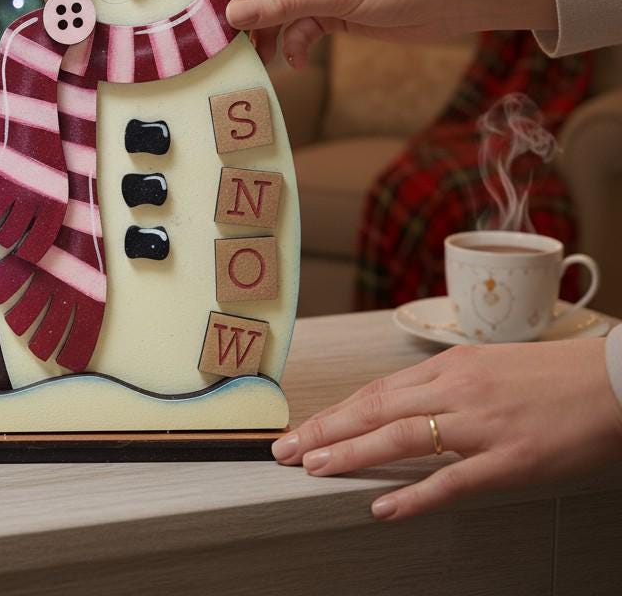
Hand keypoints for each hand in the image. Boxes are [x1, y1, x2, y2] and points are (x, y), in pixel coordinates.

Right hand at [225, 0, 555, 66]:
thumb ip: (279, 4)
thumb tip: (230, 14)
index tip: (200, 11)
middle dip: (244, 16)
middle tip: (222, 45)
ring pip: (273, 10)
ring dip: (266, 35)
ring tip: (256, 60)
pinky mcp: (329, 9)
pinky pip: (295, 27)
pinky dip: (293, 44)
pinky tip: (295, 61)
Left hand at [272, 339, 621, 520]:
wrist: (613, 382)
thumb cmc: (551, 375)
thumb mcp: (487, 366)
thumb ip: (444, 385)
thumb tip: (403, 404)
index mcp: (450, 367)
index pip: (376, 391)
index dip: (335, 411)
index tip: (303, 428)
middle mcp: (457, 390)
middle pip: (375, 409)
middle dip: (325, 429)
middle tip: (285, 449)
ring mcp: (482, 424)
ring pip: (401, 437)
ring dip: (351, 453)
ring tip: (313, 468)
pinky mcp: (510, 460)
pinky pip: (453, 479)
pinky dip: (414, 494)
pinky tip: (383, 507)